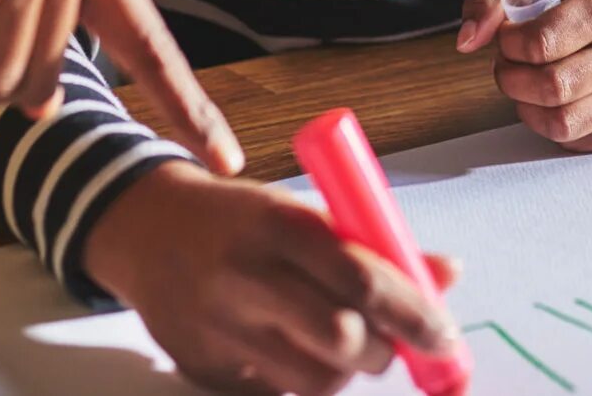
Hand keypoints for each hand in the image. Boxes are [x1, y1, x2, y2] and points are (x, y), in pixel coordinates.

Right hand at [86, 165, 462, 394]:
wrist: (144, 229)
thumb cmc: (241, 220)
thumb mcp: (303, 213)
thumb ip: (375, 245)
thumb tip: (447, 275)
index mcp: (277, 223)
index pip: (362, 278)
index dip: (414, 313)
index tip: (444, 335)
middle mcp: (244, 276)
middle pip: (341, 338)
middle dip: (381, 349)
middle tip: (387, 341)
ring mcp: (218, 328)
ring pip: (315, 380)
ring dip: (344, 369)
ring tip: (335, 340)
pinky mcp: (203, 369)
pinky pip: (278, 394)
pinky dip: (300, 379)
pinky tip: (287, 347)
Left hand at [457, 0, 591, 149]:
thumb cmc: (565, 11)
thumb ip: (487, 4)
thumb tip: (466, 40)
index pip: (541, 42)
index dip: (508, 46)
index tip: (508, 38)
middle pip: (551, 87)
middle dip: (512, 79)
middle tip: (510, 65)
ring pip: (562, 121)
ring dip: (526, 106)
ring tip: (527, 84)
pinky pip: (572, 140)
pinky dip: (546, 124)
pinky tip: (549, 103)